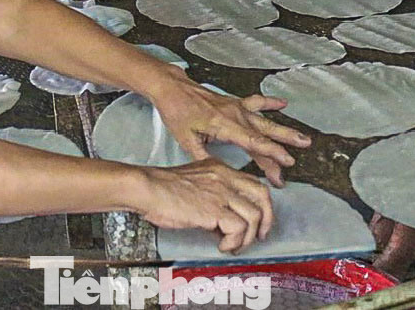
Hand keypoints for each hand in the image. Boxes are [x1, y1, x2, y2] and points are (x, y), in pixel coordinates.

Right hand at [134, 159, 273, 252]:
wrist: (147, 188)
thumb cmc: (161, 189)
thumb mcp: (193, 182)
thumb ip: (211, 195)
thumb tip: (223, 222)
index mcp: (219, 169)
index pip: (253, 183)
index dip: (260, 204)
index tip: (258, 221)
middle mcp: (225, 177)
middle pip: (263, 195)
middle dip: (267, 219)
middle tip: (260, 236)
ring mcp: (221, 192)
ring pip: (254, 216)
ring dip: (247, 237)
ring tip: (233, 246)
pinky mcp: (215, 209)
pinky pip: (239, 229)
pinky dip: (233, 242)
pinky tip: (221, 245)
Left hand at [148, 73, 309, 187]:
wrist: (173, 88)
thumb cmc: (178, 112)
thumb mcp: (186, 140)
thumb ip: (205, 158)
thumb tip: (221, 173)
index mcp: (224, 125)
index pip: (254, 142)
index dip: (272, 154)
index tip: (286, 163)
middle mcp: (234, 114)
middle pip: (265, 133)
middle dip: (283, 146)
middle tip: (297, 158)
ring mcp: (236, 107)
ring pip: (265, 120)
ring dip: (284, 130)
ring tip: (303, 138)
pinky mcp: (234, 102)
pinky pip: (257, 102)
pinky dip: (271, 103)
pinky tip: (283, 103)